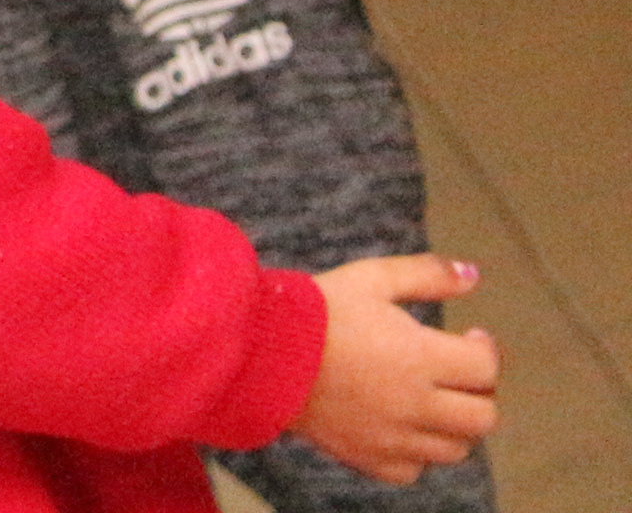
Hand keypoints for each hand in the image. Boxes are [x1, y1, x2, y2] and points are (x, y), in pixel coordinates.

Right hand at [292, 256, 497, 482]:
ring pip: (455, 449)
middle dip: (479, 392)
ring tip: (431, 399)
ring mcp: (393, 438)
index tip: (471, 337)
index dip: (484, 349)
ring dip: (453, 424)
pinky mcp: (367, 458)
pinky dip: (414, 452)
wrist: (258, 350)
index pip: (486, 368)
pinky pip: (412, 469)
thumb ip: (426, 275)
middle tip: (457, 373)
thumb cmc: (316, 310)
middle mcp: (415, 405)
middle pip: (483, 417)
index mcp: (421, 357)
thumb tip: (474, 275)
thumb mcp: (370, 278)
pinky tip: (399, 426)